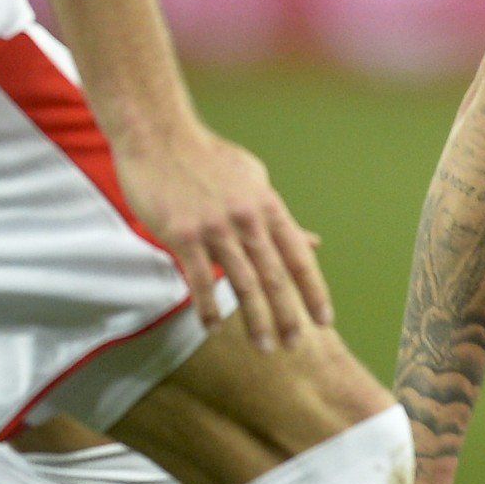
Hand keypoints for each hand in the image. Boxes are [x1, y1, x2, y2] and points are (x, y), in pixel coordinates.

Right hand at [112, 121, 332, 348]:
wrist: (160, 137)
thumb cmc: (208, 159)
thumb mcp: (254, 180)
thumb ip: (280, 216)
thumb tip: (314, 242)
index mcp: (268, 207)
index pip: (299, 257)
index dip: (314, 291)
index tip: (324, 320)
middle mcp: (247, 219)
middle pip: (275, 277)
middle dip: (288, 315)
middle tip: (295, 345)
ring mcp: (215, 228)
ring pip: (243, 283)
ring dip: (256, 320)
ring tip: (265, 346)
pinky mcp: (182, 234)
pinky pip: (198, 279)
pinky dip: (207, 306)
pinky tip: (211, 326)